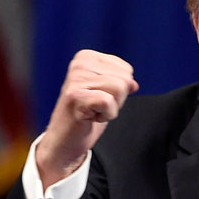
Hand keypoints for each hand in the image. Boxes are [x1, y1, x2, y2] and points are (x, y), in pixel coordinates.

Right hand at [36, 50, 138, 189]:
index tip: (99, 98)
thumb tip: (133, 84)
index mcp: (87, 57)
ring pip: (120, 89)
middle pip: (125, 79)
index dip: (119, 90)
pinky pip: (109, 102)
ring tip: (92, 111)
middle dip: (117, 99)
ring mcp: (75, 79)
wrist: (64, 141)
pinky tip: (89, 117)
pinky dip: (106, 115)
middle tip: (95, 107)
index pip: (126, 71)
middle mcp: (80, 64)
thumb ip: (122, 83)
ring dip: (111, 108)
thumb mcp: (107, 93)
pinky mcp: (75, 96)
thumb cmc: (86, 116)